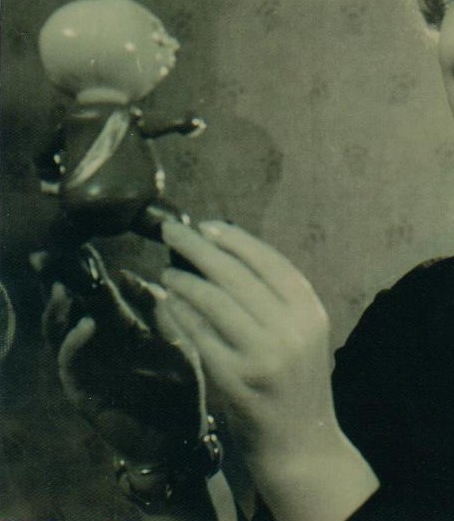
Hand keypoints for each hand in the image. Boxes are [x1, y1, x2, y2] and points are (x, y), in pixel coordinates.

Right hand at [44, 271, 207, 464]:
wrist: (181, 437)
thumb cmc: (181, 388)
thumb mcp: (177, 342)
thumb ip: (159, 312)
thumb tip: (133, 276)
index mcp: (122, 329)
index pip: (97, 292)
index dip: (84, 270)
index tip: (77, 242)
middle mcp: (100, 345)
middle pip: (70, 307)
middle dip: (57, 283)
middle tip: (46, 256)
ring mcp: (89, 368)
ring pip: (60, 334)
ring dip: (59, 310)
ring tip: (63, 286)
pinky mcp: (85, 392)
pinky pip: (72, 366)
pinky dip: (75, 344)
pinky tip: (86, 324)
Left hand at [159, 221, 377, 520]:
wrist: (300, 440)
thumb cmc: (294, 378)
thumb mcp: (301, 331)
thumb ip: (274, 297)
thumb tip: (226, 251)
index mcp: (310, 310)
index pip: (269, 261)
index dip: (235, 239)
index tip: (206, 225)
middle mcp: (291, 328)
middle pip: (238, 275)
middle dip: (200, 248)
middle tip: (172, 231)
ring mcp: (264, 355)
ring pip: (215, 302)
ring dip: (185, 281)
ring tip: (167, 270)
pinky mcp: (236, 380)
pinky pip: (199, 336)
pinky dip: (180, 315)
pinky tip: (168, 303)